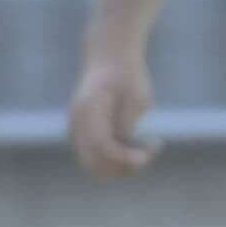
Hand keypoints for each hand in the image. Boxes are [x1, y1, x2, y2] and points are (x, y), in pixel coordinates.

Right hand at [65, 41, 154, 178]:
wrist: (110, 59)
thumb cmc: (127, 75)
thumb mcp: (135, 96)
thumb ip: (127, 121)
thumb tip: (125, 146)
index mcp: (88, 111)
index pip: (103, 147)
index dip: (125, 157)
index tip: (147, 154)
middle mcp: (77, 124)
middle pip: (93, 163)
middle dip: (122, 168)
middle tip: (148, 155)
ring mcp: (77, 130)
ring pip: (92, 164)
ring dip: (120, 166)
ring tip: (147, 150)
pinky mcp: (84, 134)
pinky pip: (96, 156)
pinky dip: (116, 159)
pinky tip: (139, 146)